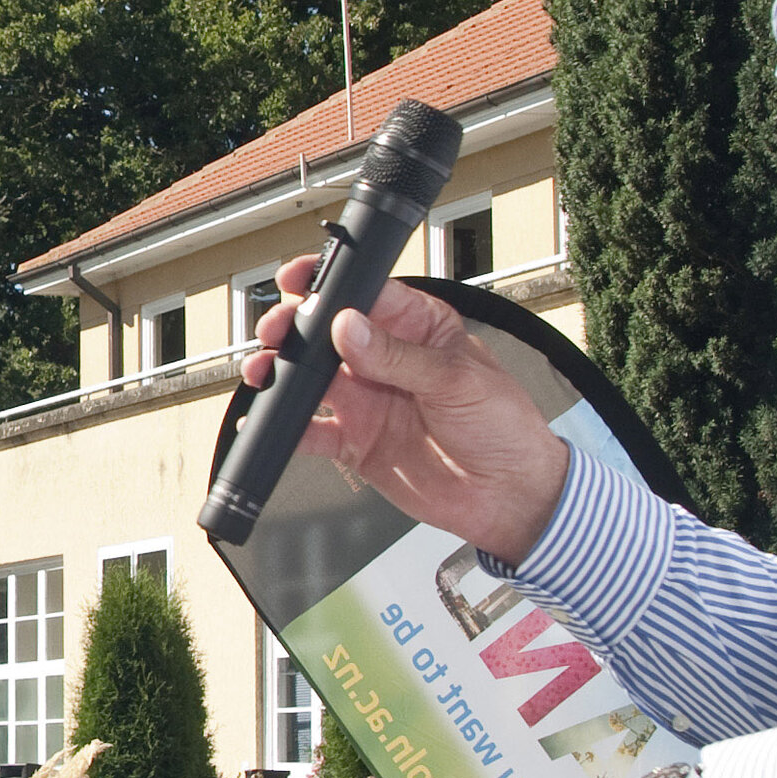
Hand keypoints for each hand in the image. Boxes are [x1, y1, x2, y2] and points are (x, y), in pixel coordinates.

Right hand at [245, 261, 573, 564]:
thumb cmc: (505, 427)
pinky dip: (285, 429)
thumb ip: (398, 355)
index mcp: (418, 328)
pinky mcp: (358, 442)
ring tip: (265, 374)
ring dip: (283, 374)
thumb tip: (348, 327)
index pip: (366, 295)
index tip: (298, 281)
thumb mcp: (456, 380)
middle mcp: (387, 360)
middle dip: (294, 329)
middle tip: (275, 334)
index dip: (329, 285)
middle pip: (326, 335)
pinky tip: (268, 424)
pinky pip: (312, 432)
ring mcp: (369, 400)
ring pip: (310, 379)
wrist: (511, 496)